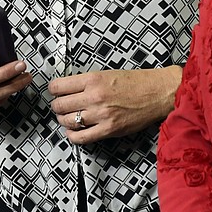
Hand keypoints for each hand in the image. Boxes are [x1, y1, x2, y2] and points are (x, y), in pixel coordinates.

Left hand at [48, 66, 181, 142]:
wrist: (157, 92)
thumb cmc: (134, 81)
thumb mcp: (105, 73)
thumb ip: (86, 83)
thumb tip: (66, 91)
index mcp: (92, 79)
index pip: (58, 87)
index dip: (54, 90)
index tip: (56, 92)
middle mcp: (94, 97)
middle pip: (59, 105)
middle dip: (57, 106)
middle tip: (61, 106)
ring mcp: (101, 115)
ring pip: (68, 121)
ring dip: (63, 121)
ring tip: (67, 118)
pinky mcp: (109, 130)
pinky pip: (81, 138)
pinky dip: (73, 136)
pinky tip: (74, 131)